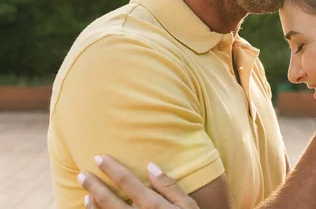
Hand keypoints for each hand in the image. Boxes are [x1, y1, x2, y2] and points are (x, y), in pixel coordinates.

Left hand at [78, 155, 197, 208]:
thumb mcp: (188, 205)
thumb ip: (169, 186)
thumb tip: (151, 166)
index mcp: (152, 205)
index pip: (127, 182)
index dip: (111, 169)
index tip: (98, 158)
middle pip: (109, 199)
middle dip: (94, 185)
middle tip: (82, 175)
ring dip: (93, 204)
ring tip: (86, 193)